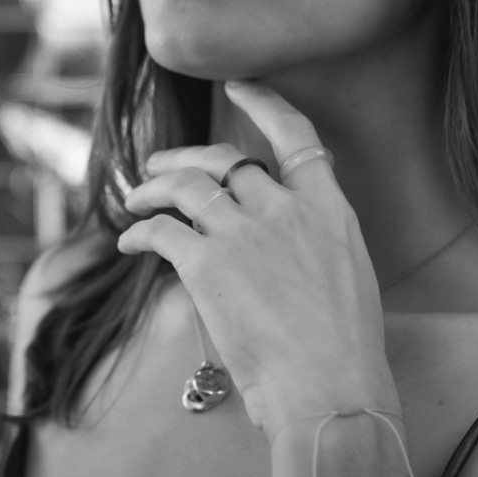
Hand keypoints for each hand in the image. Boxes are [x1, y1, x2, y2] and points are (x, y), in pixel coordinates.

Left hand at [117, 80, 398, 439]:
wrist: (329, 389)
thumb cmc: (343, 354)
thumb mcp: (348, 280)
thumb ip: (313, 245)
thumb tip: (277, 249)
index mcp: (330, 211)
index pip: (296, 137)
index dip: (264, 106)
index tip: (239, 87)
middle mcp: (285, 209)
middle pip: (228, 160)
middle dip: (187, 157)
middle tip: (160, 166)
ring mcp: (244, 233)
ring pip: (186, 185)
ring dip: (153, 187)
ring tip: (136, 198)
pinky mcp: (206, 263)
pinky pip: (160, 230)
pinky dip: (139, 231)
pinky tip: (129, 242)